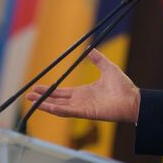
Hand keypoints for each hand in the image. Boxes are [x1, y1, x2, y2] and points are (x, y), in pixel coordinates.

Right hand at [25, 49, 140, 123]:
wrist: (133, 99)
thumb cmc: (123, 86)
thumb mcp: (108, 67)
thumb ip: (98, 59)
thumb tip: (90, 48)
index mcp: (84, 92)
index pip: (62, 92)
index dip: (49, 90)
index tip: (37, 87)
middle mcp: (81, 101)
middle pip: (57, 100)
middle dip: (42, 98)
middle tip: (28, 95)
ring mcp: (82, 108)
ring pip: (59, 107)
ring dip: (45, 104)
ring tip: (31, 100)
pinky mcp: (86, 113)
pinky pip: (68, 112)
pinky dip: (55, 109)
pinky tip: (45, 107)